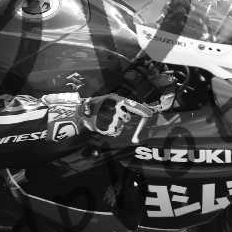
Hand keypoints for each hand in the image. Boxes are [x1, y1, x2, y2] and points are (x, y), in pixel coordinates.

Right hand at [40, 92, 154, 142]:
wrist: (81, 113)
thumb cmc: (96, 106)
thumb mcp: (109, 100)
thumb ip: (123, 105)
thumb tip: (139, 109)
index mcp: (117, 100)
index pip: (134, 106)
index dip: (143, 111)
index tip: (151, 114)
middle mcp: (116, 108)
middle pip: (127, 119)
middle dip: (122, 119)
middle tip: (112, 116)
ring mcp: (111, 117)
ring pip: (120, 126)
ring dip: (115, 125)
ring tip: (105, 120)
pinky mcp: (107, 126)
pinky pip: (114, 132)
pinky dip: (110, 131)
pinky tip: (102, 125)